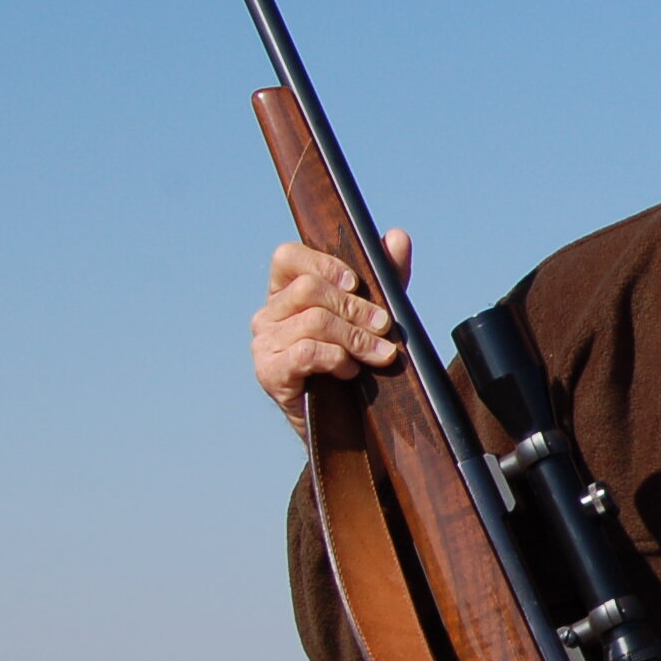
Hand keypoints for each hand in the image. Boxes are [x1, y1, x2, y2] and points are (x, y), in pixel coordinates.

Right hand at [252, 229, 411, 440]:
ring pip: (313, 321)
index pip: (287, 257)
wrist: (345, 423)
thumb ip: (385, 276)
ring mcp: (263, 343)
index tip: (356, 283)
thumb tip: (397, 236)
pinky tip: (351, 371)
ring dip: (356, 337)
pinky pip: (305, 352)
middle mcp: (268, 313)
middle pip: (309, 290)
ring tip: (380, 355)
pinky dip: (336, 358)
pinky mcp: (269, 372)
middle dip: (356, 308)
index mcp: (286, 291)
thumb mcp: (374, 314)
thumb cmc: (355, 360)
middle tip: (386, 327)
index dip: (323, 263)